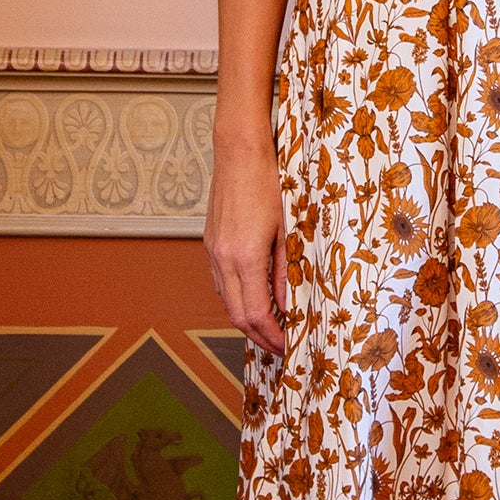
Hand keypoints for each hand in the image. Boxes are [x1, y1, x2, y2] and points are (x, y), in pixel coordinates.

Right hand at [205, 136, 288, 352]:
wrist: (239, 153)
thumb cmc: (269, 183)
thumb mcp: (287, 230)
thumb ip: (285, 271)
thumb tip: (288, 306)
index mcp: (244, 256)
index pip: (256, 313)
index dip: (272, 336)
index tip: (288, 346)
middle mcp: (223, 258)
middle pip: (236, 315)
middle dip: (259, 336)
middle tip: (280, 346)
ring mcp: (213, 251)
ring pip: (226, 300)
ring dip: (246, 319)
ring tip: (271, 327)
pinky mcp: (211, 243)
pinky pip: (220, 282)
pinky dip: (237, 298)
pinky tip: (253, 298)